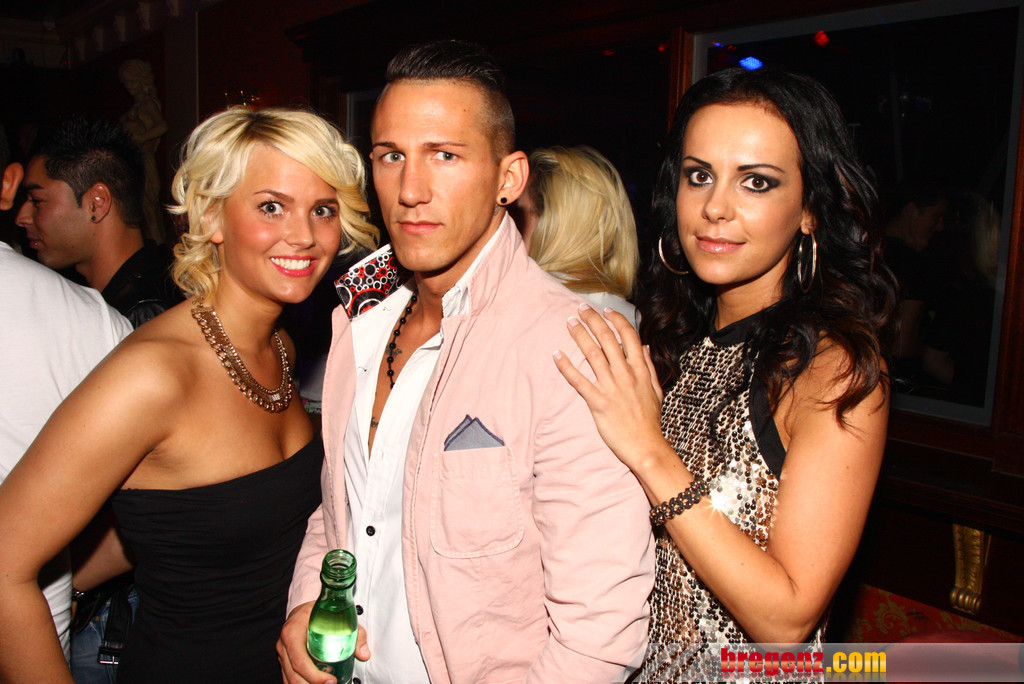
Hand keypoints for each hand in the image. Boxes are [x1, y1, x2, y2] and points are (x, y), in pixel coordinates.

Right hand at [278, 601, 369, 683]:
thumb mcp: (339, 618)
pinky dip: (302, 683)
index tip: (331, 680)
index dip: (314, 675)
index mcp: (293, 632)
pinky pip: (289, 677)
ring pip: (290, 678)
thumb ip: (355, 635)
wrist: (306, 609)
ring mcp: (283, 653)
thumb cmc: (321, 612)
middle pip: (294, 673)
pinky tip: (315, 683)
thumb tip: (364, 654)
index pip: (300, 660)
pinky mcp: (284, 659)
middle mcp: (284, 644)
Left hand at [553, 303, 666, 471]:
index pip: (628, 336)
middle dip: (593, 321)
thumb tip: (643, 346)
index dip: (616, 320)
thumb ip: (649, 366)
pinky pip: (579, 381)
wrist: (646, 446)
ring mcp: (611, 388)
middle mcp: (625, 375)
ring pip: (593, 355)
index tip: (605, 311)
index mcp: (640, 370)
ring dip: (580, 336)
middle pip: (607, 340)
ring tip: (570, 323)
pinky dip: (567, 367)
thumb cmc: (650, 421)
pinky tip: (557, 355)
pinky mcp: (598, 402)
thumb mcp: (656, 390)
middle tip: (580, 309)